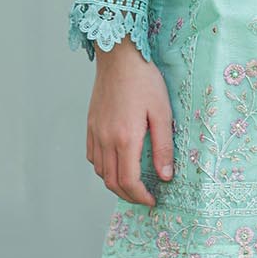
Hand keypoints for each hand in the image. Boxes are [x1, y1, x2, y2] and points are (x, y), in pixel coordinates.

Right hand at [87, 39, 173, 205]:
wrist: (119, 57)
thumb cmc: (144, 81)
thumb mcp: (162, 113)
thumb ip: (163, 147)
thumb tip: (165, 175)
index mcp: (125, 138)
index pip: (128, 181)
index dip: (140, 196)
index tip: (152, 200)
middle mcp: (106, 139)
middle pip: (111, 181)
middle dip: (128, 195)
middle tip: (144, 197)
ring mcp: (95, 132)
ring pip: (100, 171)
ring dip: (115, 183)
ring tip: (132, 184)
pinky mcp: (91, 124)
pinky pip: (92, 156)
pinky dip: (103, 168)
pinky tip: (116, 164)